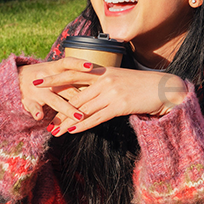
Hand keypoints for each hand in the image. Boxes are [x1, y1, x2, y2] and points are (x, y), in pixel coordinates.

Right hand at [19, 58, 104, 123]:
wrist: (13, 79)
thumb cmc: (44, 76)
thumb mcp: (55, 70)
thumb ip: (74, 74)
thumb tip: (99, 78)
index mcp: (54, 68)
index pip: (68, 63)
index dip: (79, 64)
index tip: (90, 67)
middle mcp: (46, 78)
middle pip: (66, 87)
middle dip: (81, 96)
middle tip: (96, 103)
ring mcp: (37, 90)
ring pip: (54, 100)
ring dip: (67, 109)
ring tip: (79, 117)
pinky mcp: (28, 101)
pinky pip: (33, 107)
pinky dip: (36, 112)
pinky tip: (40, 117)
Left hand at [49, 66, 190, 134]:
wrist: (164, 88)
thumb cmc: (143, 85)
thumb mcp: (121, 79)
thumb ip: (105, 83)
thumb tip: (91, 91)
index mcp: (103, 72)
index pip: (73, 74)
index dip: (55, 79)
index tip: (39, 83)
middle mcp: (104, 80)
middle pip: (74, 95)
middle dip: (56, 107)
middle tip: (43, 116)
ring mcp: (112, 92)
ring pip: (83, 109)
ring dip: (66, 122)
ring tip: (54, 131)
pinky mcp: (119, 105)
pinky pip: (97, 117)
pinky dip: (83, 125)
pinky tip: (72, 131)